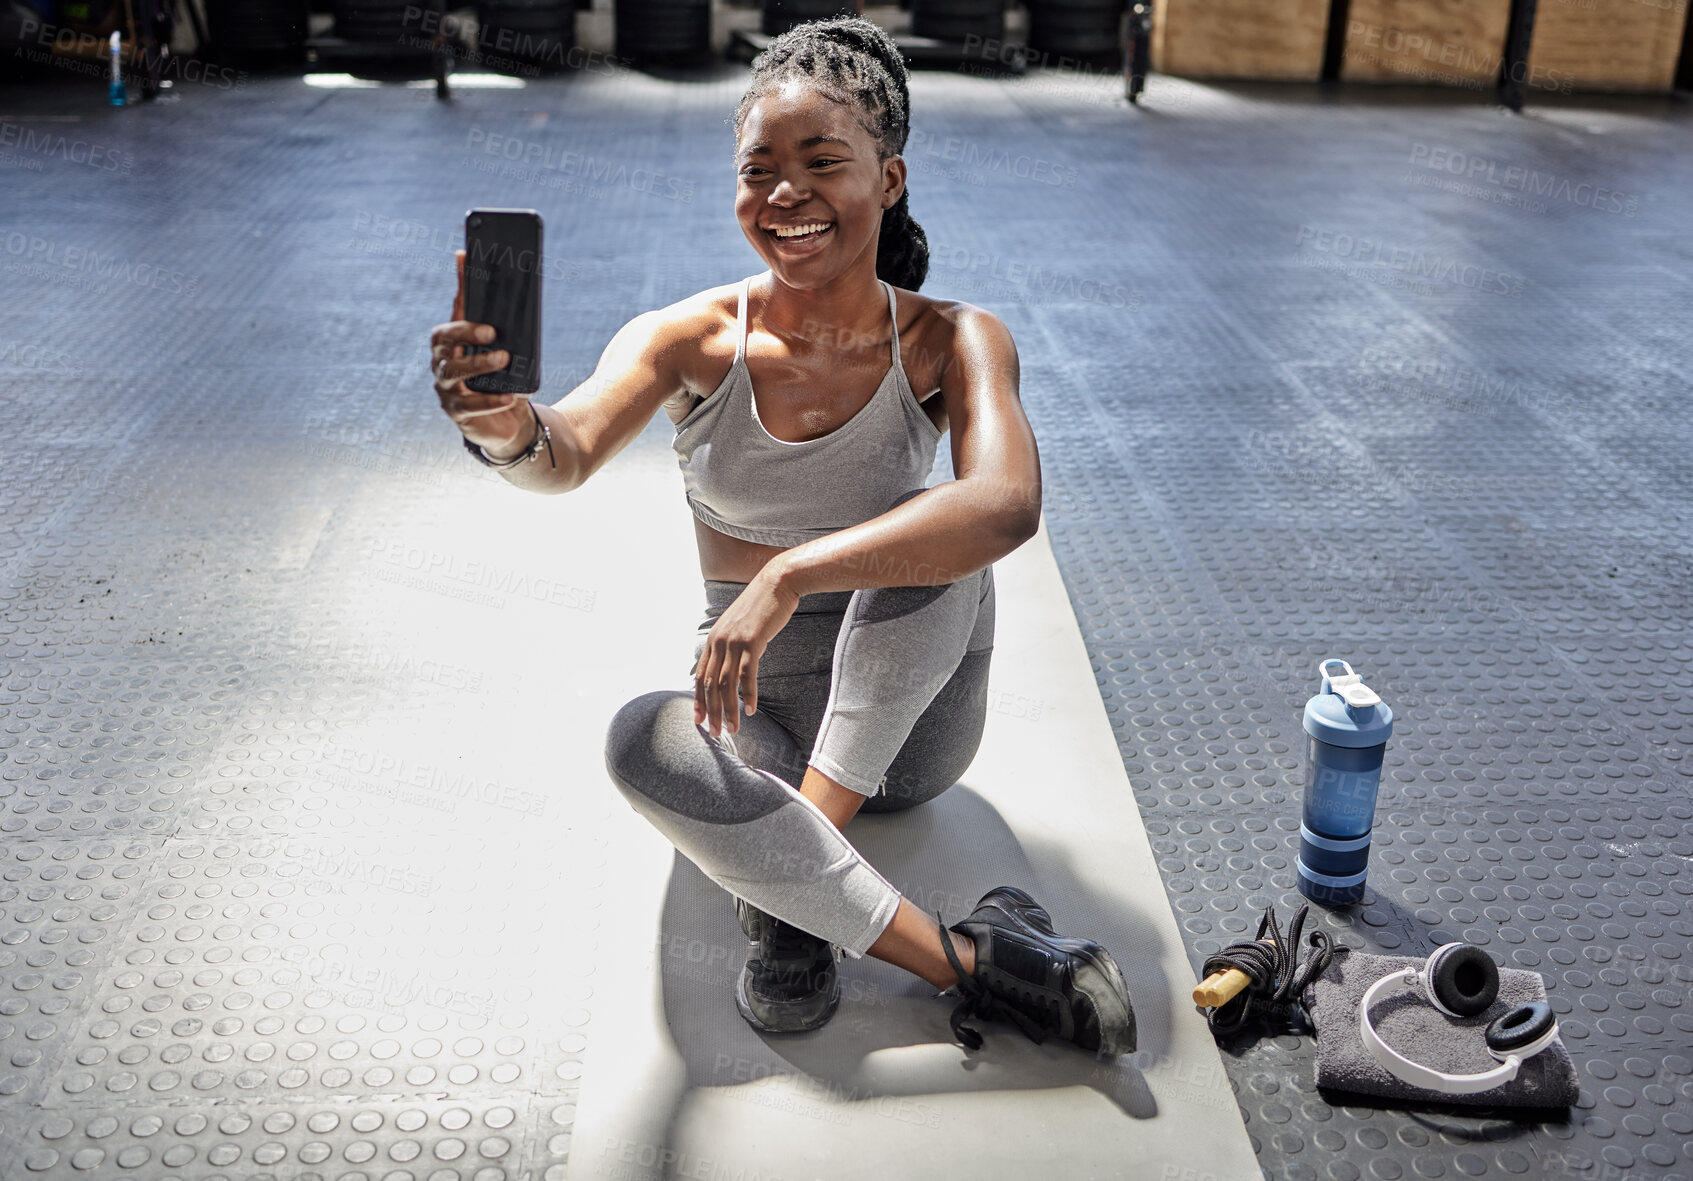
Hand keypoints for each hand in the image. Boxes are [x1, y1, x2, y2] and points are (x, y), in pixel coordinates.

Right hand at [430, 248, 532, 451]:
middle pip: (445, 343)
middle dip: (466, 334)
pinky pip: (470, 406)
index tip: (472, 277)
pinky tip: (508, 397)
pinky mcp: (456, 412)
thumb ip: (492, 313)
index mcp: (451, 342)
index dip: (460, 300)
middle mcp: (442, 362)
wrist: (507, 419)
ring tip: (503, 360)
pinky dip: (489, 401)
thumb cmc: (499, 375)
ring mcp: (446, 388)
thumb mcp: (501, 345)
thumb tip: (477, 263)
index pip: (452, 317)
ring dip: (478, 365)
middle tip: (493, 332)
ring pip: (454, 373)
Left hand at [693, 568, 801, 736]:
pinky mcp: (751, 642)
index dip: (698, 701)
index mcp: (713, 640)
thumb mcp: (740, 626)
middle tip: (715, 733)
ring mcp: (733, 642)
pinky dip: (748, 695)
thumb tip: (730, 666)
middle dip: (711, 712)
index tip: (699, 720)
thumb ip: (731, 645)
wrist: (777, 583)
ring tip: (733, 728)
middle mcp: (718, 642)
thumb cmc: (762, 606)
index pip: (700, 676)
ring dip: (728, 709)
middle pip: (710, 685)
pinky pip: (746, 675)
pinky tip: (750, 710)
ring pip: (726, 684)